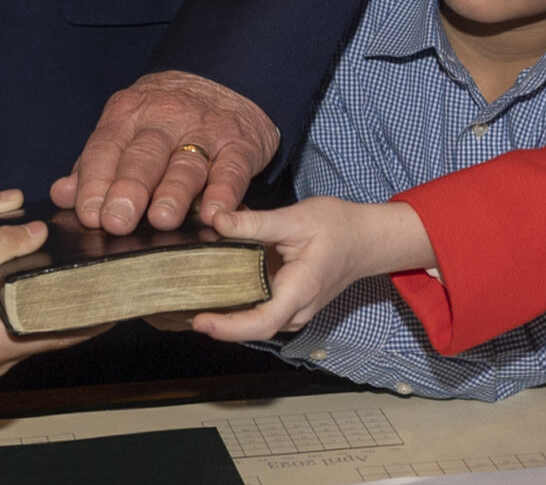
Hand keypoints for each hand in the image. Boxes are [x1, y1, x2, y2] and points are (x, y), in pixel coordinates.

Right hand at [0, 222, 103, 377]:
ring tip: (78, 276)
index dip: (95, 311)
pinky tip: (33, 285)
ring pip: (33, 331)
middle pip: (52, 333)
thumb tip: (40, 232)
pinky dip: (27, 310)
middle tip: (105, 278)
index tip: (121, 293)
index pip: (64, 331)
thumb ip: (2, 246)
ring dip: (51, 306)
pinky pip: (13, 330)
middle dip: (78, 306)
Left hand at [50, 70, 276, 233]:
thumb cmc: (163, 119)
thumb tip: (61, 194)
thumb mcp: (125, 128)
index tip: (87, 213)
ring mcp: (205, 130)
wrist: (224, 78)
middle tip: (117, 221)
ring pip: (187, 163)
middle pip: (144, 155)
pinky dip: (224, 192)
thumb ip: (93, 164)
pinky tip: (214, 214)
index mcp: (128, 114)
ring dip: (173, 192)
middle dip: (129, 188)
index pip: (106, 147)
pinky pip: (232, 168)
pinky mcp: (240, 144)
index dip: (94, 181)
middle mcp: (166, 118)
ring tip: (161, 219)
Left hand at [188, 198, 435, 345]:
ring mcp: (294, 310)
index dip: (228, 327)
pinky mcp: (290, 303)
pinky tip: (214, 282)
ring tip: (189, 292)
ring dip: (224, 309)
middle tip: (178, 303)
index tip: (199, 320)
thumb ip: (254, 224)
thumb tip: (216, 221)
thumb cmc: (338, 227)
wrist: (367, 239)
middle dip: (216, 319)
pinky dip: (236, 299)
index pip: (260, 322)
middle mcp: (296, 310)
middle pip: (251, 326)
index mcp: (299, 290)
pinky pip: (259, 308)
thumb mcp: (295, 219)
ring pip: (254, 319)